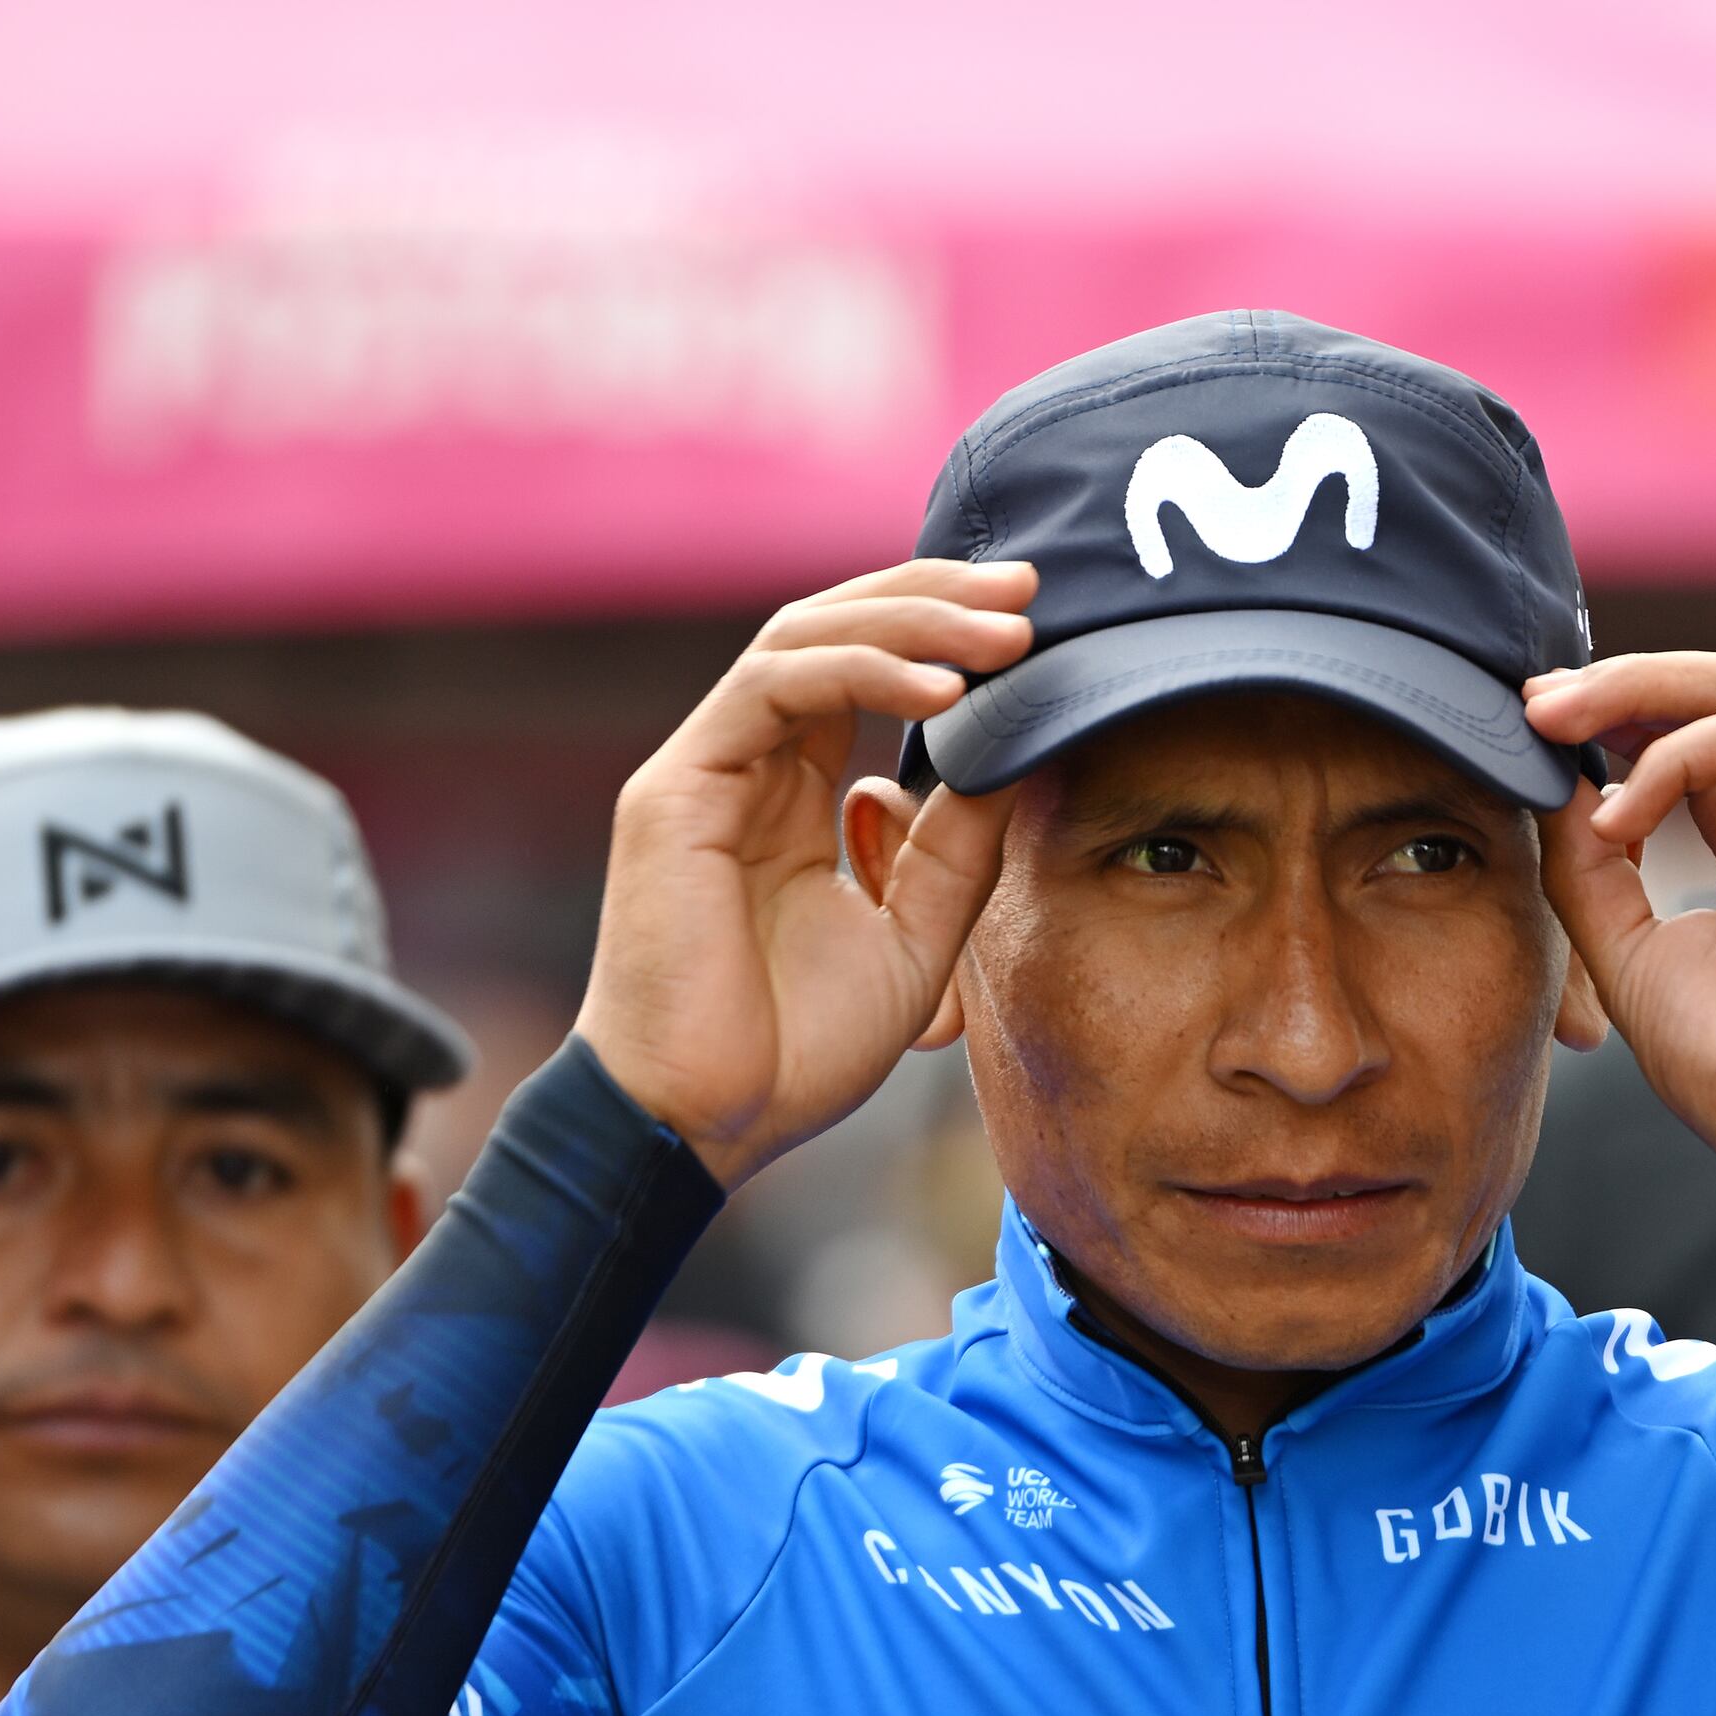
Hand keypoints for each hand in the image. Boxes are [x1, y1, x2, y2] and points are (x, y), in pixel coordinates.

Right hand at [574, 561, 1036, 1185]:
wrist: (704, 1123)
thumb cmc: (794, 1051)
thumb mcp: (915, 935)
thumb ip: (958, 847)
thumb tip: (1022, 753)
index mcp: (793, 797)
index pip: (864, 674)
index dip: (943, 636)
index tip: (1038, 626)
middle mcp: (746, 767)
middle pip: (836, 631)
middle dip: (936, 600)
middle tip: (1030, 591)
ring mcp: (705, 770)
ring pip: (804, 639)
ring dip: (911, 624)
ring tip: (1004, 634)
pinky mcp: (677, 788)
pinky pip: (773, 689)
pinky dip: (861, 673)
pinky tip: (943, 690)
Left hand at [1528, 652, 1715, 1204]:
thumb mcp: (1630, 950)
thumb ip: (1592, 867)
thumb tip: (1553, 786)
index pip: (1694, 743)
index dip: (1614, 721)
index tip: (1532, 729)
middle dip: (1618, 686)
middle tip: (1534, 701)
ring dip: (1636, 693)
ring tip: (1557, 722)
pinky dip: (1674, 757)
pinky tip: (1618, 814)